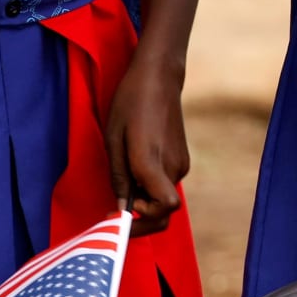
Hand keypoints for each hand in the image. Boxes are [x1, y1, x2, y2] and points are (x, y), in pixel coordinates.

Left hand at [106, 53, 188, 234]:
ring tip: (126, 177)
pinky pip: (166, 185)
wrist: (159, 77)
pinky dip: (151, 187)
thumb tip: (121, 208)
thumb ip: (118, 177)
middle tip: (119, 210)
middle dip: (143, 219)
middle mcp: (173, 166)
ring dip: (145, 200)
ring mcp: (181, 163)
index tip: (122, 210)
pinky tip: (136, 168)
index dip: (143, 219)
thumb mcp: (113, 139)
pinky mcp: (182, 159)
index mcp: (153, 161)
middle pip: (165, 212)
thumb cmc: (130, 103)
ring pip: (164, 199)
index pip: (164, 209)